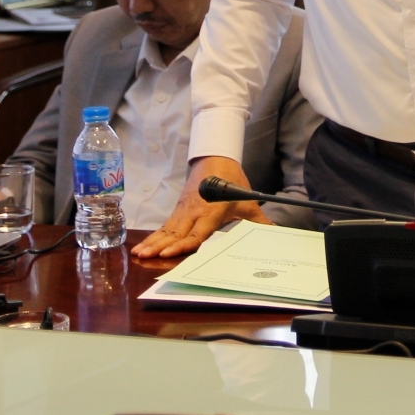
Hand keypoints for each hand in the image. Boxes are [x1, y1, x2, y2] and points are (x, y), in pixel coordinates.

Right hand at [131, 156, 269, 259]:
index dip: (182, 244)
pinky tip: (143, 247)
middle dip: (159, 246)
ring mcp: (184, 210)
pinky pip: (165, 226)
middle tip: (145, 257)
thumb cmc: (232, 180)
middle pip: (175, 232)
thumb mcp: (247, 200)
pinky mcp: (179, 210)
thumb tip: (276, 234)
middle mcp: (193, 211)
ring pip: (167, 229)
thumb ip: (260, 220)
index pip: (196, 232)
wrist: (215, 157)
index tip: (168, 253)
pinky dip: (154, 236)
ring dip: (152, 242)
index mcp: (210, 211)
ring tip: (138, 254)